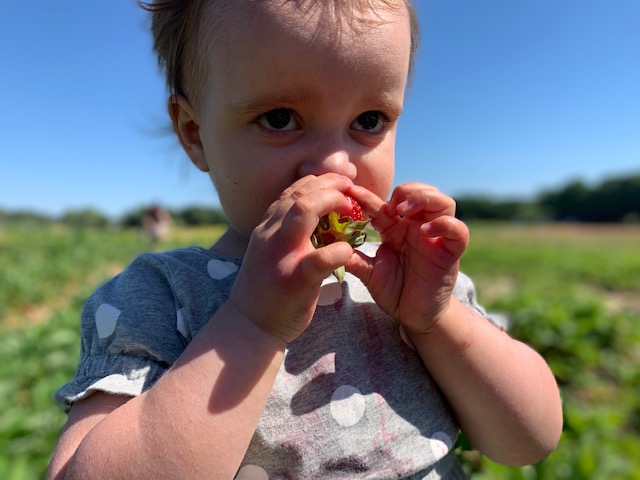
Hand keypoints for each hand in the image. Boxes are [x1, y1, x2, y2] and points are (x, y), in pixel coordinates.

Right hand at [228, 174, 355, 343]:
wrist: (248, 325)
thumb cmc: (265, 289)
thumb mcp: (269, 251)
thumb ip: (285, 232)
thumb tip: (315, 215)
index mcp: (267, 228)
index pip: (292, 190)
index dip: (319, 181)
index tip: (338, 185)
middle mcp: (271, 235)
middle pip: (299, 193)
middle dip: (330, 184)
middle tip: (351, 189)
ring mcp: (282, 255)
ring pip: (303, 211)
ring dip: (332, 202)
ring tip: (352, 210)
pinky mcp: (295, 279)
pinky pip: (321, 257)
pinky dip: (339, 250)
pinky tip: (349, 250)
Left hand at [346, 183, 469, 332]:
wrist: (415, 316)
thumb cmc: (394, 291)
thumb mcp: (370, 273)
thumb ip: (355, 259)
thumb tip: (333, 249)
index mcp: (396, 228)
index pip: (384, 204)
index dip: (368, 196)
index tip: (351, 192)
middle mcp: (418, 228)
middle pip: (421, 192)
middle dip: (406, 190)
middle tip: (390, 204)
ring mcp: (437, 238)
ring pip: (443, 203)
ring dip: (425, 199)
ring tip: (404, 210)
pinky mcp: (451, 252)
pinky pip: (458, 231)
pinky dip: (445, 225)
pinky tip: (425, 231)